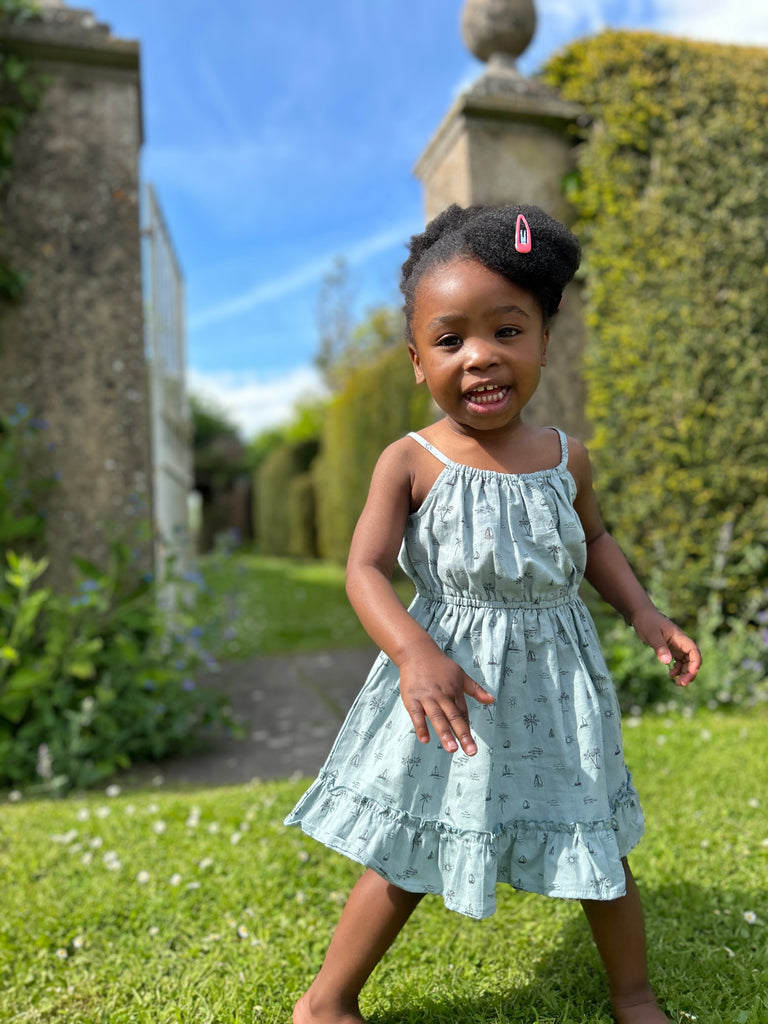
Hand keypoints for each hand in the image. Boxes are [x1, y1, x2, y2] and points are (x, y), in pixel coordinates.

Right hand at [398, 641, 494, 755]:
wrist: (417, 652)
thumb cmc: (440, 666)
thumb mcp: (461, 675)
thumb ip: (475, 690)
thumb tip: (492, 700)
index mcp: (455, 691)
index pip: (463, 714)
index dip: (467, 729)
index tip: (472, 747)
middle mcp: (442, 695)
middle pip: (454, 717)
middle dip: (463, 735)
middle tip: (471, 751)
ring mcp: (427, 698)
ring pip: (438, 717)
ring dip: (445, 733)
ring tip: (452, 750)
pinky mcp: (412, 699)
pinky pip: (417, 715)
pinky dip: (421, 727)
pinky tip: (425, 739)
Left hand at [631, 608, 700, 686]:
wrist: (641, 614)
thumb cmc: (647, 621)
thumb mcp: (651, 634)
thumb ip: (660, 647)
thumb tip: (667, 662)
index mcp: (679, 637)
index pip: (693, 651)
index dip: (695, 662)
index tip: (691, 672)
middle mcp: (680, 643)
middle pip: (692, 659)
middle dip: (690, 672)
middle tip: (682, 684)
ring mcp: (676, 646)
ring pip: (686, 662)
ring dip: (684, 673)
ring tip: (677, 683)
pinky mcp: (670, 649)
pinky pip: (678, 661)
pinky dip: (677, 669)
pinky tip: (671, 675)